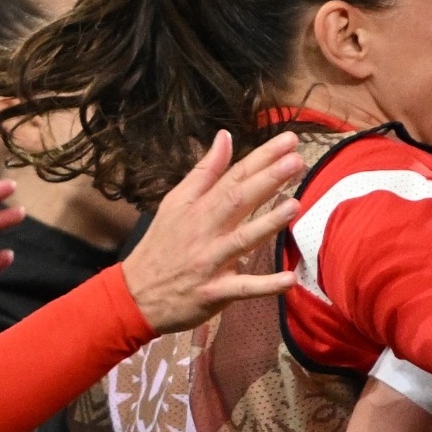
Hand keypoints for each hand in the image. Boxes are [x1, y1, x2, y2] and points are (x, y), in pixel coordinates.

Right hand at [120, 131, 313, 334]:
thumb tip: (225, 137)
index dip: (261, 158)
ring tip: (294, 206)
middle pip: (238, 200)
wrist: (136, 295)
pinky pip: (242, 288)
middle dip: (267, 180)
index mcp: (197, 207)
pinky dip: (265, 286)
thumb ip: (204, 172)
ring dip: (267, 224)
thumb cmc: (161, 246)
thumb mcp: (175, 203)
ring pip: (242, 240)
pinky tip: (289, 279)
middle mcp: (204, 230)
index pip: (233, 176)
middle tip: (295, 161)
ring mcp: (210, 261)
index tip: (289, 141)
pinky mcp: (214, 292)